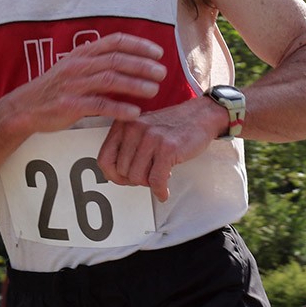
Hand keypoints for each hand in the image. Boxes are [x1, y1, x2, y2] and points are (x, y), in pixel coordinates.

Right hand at [15, 32, 166, 133]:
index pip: (115, 41)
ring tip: (154, 90)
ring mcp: (74, 85)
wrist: (25, 107)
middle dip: (143, 65)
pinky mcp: (70, 105)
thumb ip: (96, 60)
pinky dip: (119, 108)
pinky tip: (135, 112)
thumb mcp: (72, 67)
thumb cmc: (54, 88)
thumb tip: (123, 56)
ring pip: (111, 80)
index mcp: (82, 54)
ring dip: (135, 85)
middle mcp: (78, 65)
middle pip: (117, 60)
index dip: (139, 45)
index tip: (158, 52)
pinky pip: (100, 105)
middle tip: (162, 72)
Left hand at [96, 97, 222, 202]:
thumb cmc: (172, 125)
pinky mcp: (167, 148)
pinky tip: (164, 191)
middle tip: (147, 177)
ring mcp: (150, 138)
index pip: (104, 159)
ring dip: (149, 183)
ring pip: (138, 177)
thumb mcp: (141, 129)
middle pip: (122, 172)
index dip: (112, 176)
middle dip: (135, 180)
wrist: (201, 115)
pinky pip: (156, 180)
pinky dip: (160, 191)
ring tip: (158, 176)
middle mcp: (134, 129)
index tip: (122, 180)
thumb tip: (116, 176)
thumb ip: (126, 147)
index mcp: (123, 125)